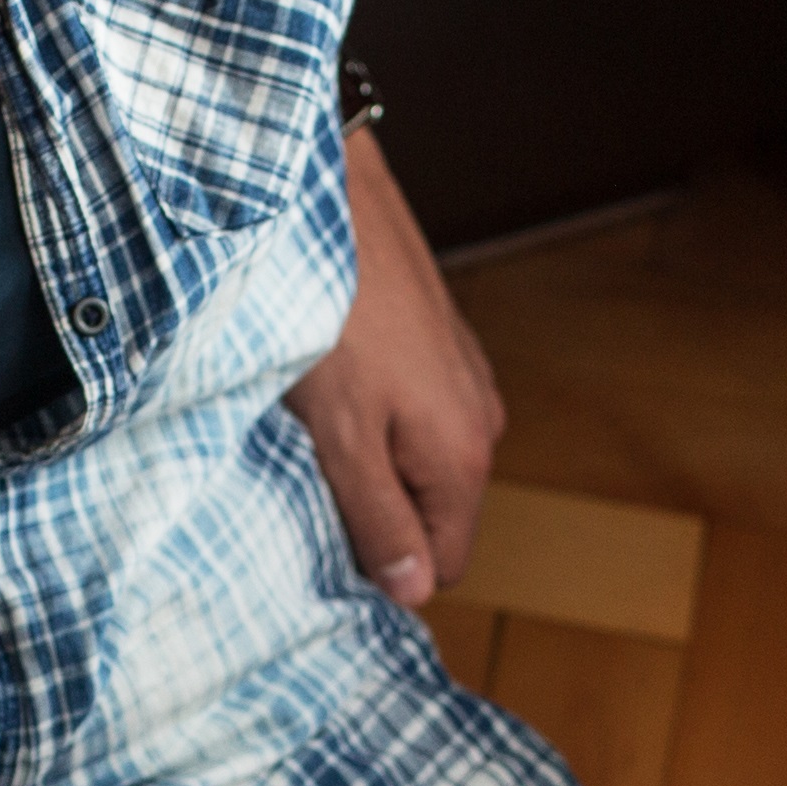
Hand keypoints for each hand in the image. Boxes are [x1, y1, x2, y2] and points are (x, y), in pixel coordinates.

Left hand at [287, 112, 503, 609]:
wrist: (328, 194)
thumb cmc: (328, 314)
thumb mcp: (341, 436)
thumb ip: (379, 517)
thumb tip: (414, 591)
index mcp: (463, 455)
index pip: (443, 563)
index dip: (383, 568)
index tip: (323, 540)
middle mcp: (481, 419)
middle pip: (429, 511)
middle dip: (372, 510)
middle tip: (306, 473)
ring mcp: (465, 375)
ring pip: (416, 457)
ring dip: (366, 456)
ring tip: (309, 420)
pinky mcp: (441, 339)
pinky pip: (410, 409)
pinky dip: (369, 409)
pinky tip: (325, 378)